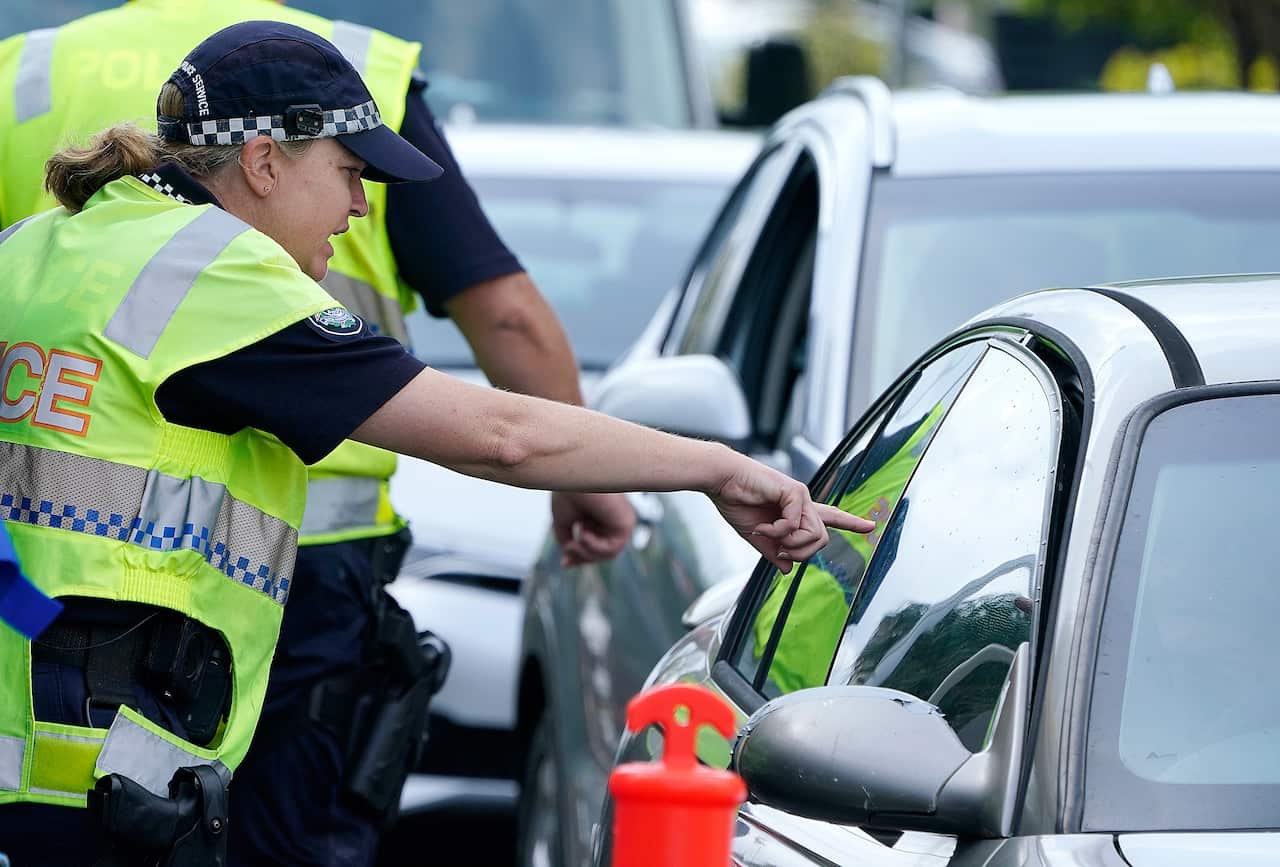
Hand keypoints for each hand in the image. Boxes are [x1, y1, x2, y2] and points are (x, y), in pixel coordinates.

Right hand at [551, 491, 637, 567]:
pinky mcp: (626, 523)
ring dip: (586, 553)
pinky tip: (582, 532)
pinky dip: (594, 546)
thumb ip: (567, 541)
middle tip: (567, 550)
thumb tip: (567, 561)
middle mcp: (613, 519)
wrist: (574, 474)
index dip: (580, 557)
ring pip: (607, 554)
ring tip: (572, 542)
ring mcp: (621, 521)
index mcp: (599, 517)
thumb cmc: (568, 492)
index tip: (564, 563)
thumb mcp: (564, 522)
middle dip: (582, 557)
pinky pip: (612, 549)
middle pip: (602, 553)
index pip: (595, 545)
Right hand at [709, 454, 874, 572]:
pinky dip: (778, 531)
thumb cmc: (735, 501)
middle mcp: (803, 502)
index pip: (829, 518)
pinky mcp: (795, 491)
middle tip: (777, 549)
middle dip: (800, 552)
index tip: (870, 526)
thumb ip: (774, 552)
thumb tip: (788, 568)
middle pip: (822, 540)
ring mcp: (801, 496)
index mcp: (795, 511)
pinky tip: (763, 524)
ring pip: (814, 535)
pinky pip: (796, 525)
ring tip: (767, 533)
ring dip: (789, 543)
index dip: (850, 523)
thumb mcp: (756, 536)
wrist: (721, 481)